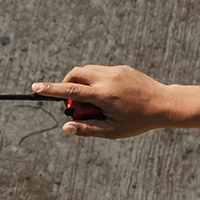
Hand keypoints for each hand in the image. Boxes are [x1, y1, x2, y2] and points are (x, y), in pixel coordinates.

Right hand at [31, 65, 172, 137]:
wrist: (164, 104)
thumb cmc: (138, 121)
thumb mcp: (113, 131)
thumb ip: (87, 129)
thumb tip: (65, 128)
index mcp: (103, 96)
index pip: (70, 91)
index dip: (51, 90)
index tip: (35, 88)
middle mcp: (107, 79)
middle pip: (74, 75)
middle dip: (66, 86)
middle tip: (74, 106)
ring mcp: (114, 70)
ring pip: (86, 71)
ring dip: (81, 83)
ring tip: (94, 102)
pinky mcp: (121, 67)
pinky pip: (100, 71)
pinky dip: (95, 81)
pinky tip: (109, 96)